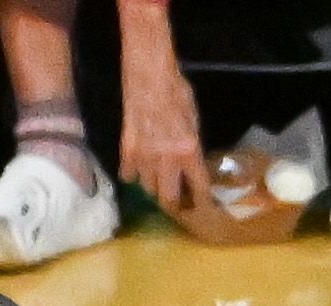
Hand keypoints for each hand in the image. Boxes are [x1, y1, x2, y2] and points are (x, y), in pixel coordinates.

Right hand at [118, 9, 208, 208]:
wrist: (149, 73)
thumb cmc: (176, 90)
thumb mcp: (194, 119)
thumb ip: (192, 146)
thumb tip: (193, 165)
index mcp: (188, 152)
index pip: (198, 188)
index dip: (202, 201)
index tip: (203, 208)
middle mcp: (166, 161)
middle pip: (168, 199)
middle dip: (174, 202)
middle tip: (177, 199)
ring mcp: (144, 158)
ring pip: (149, 188)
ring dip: (154, 185)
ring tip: (158, 177)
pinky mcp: (127, 151)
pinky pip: (129, 175)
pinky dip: (134, 174)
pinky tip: (139, 167)